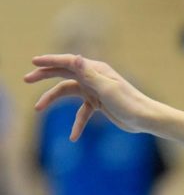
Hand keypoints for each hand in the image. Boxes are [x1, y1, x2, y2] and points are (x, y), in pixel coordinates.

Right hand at [24, 54, 159, 140]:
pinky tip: (72, 137)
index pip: (67, 62)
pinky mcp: (98, 105)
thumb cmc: (129, 103)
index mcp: (95, 70)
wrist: (146, 119)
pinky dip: (76, 123)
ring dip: (52, 100)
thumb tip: (75, 57)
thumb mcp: (107, 89)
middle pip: (63, 74)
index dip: (49, 61)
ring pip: (67, 93)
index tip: (33, 62)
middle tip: (26, 79)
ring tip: (37, 108)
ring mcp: (94, 91)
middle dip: (44, 75)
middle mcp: (93, 77)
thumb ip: (89, 74)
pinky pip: (81, 113)